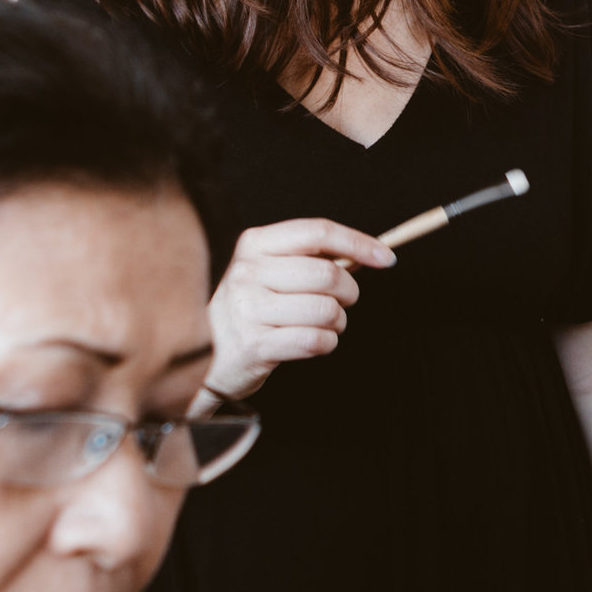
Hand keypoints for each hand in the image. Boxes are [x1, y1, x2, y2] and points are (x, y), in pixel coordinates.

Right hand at [200, 219, 391, 402]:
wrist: (205, 359)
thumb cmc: (249, 311)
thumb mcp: (268, 273)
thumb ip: (309, 260)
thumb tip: (366, 254)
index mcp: (253, 245)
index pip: (317, 232)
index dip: (358, 243)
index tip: (386, 258)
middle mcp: (247, 273)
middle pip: (328, 273)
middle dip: (349, 292)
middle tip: (344, 303)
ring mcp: (248, 310)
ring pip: (326, 310)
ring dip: (338, 322)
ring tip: (324, 325)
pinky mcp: (255, 345)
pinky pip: (315, 340)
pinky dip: (326, 343)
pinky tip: (314, 342)